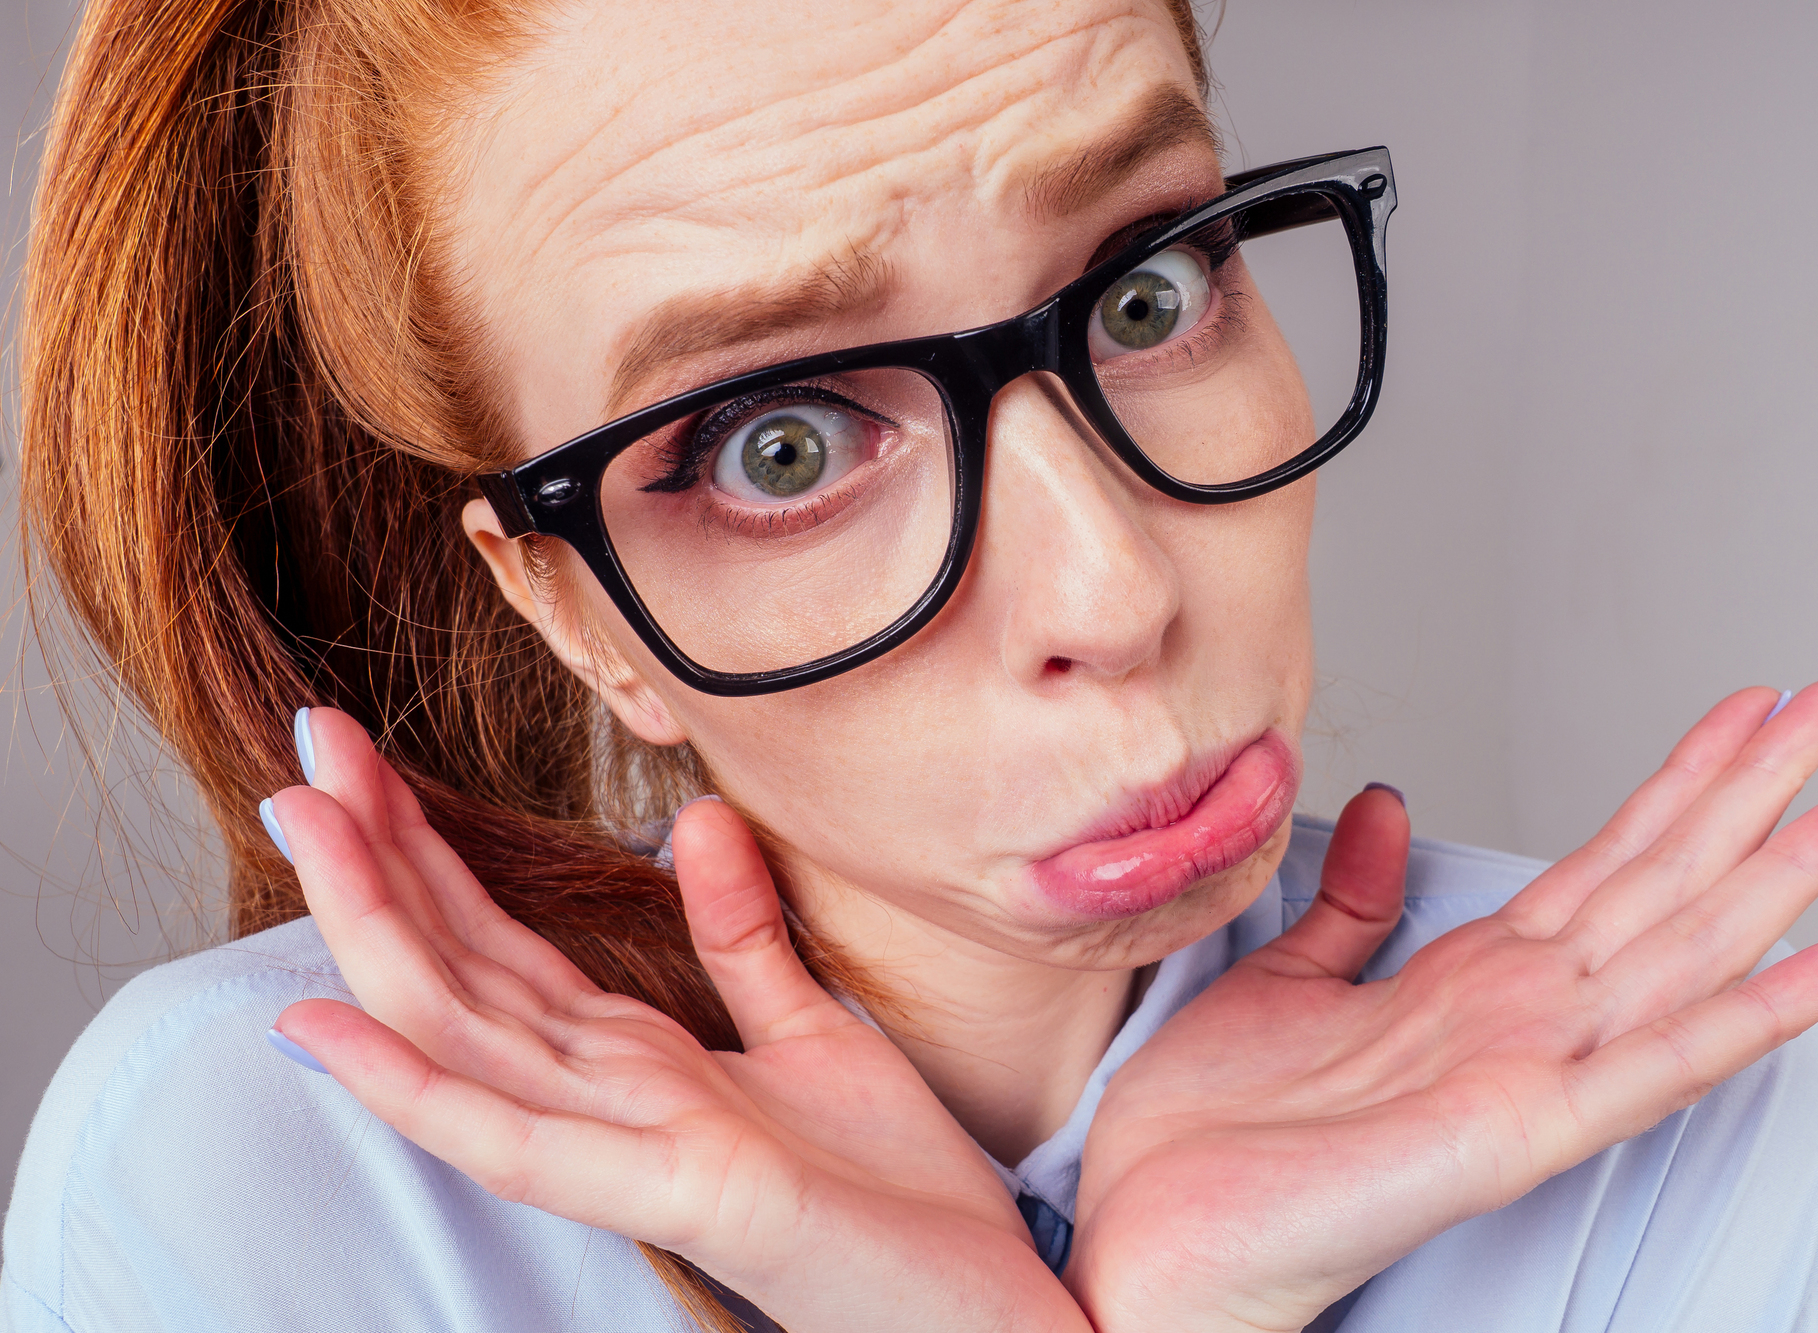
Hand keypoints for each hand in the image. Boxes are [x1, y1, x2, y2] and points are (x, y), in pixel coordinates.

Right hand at [267, 709, 1086, 1332]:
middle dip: (376, 857)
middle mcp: (608, 1100)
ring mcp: (628, 1149)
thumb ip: (741, 933)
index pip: (499, 943)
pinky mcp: (675, 1191)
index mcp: (635, 1060)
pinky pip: (518, 1138)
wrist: (979, 1305)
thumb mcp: (812, 1029)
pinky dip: (415, 1084)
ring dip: (372, 926)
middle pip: (458, 968)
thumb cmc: (893, 1188)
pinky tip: (329, 1023)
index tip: (361, 757)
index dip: (424, 852)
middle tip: (304, 743)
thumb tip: (698, 814)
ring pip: (462, 1027)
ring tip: (302, 820)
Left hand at [1066, 679, 1817, 1332]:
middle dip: (1758, 788)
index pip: (1609, 858)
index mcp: (1479, 979)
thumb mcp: (1293, 976)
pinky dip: (1746, 1017)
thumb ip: (1356, 898)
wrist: (1164, 1229)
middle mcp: (1524, 1018)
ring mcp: (1534, 1073)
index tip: (1749, 710)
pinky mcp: (1519, 1132)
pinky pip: (1651, 1066)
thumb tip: (1387, 801)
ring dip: (1780, 876)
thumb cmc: (1224, 1126)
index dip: (1682, 779)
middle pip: (1667, 882)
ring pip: (1683, 952)